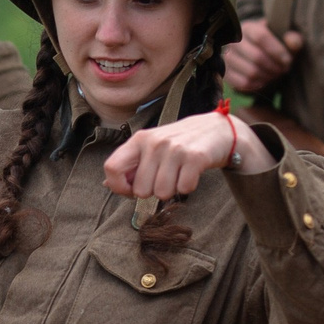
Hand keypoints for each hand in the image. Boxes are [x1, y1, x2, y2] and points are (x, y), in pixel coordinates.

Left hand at [104, 110, 270, 200]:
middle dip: (153, 192)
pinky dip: (188, 187)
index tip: (131, 190)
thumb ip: (131, 165)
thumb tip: (108, 184)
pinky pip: (183, 190)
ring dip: (172, 191)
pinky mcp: (194, 157)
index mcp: (139, 140)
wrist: (216, 131)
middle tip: (165, 177)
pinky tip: (191, 173)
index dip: (119, 186)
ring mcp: (175, 149)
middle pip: (140, 190)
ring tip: (179, 174)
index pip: (112, 168)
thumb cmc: (179, 144)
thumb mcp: (152, 147)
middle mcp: (154, 142)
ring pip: (161, 193)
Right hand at [222, 19, 300, 94]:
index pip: (261, 37)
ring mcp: (229, 59)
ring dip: (268, 77)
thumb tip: (293, 42)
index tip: (288, 60)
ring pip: (251, 72)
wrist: (260, 58)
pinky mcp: (228, 74)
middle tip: (283, 70)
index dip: (277, 51)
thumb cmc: (274, 47)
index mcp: (249, 28)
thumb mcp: (286, 40)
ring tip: (275, 75)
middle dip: (274, 66)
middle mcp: (235, 42)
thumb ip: (293, 39)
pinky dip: (258, 85)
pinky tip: (265, 81)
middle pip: (256, 57)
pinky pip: (243, 83)